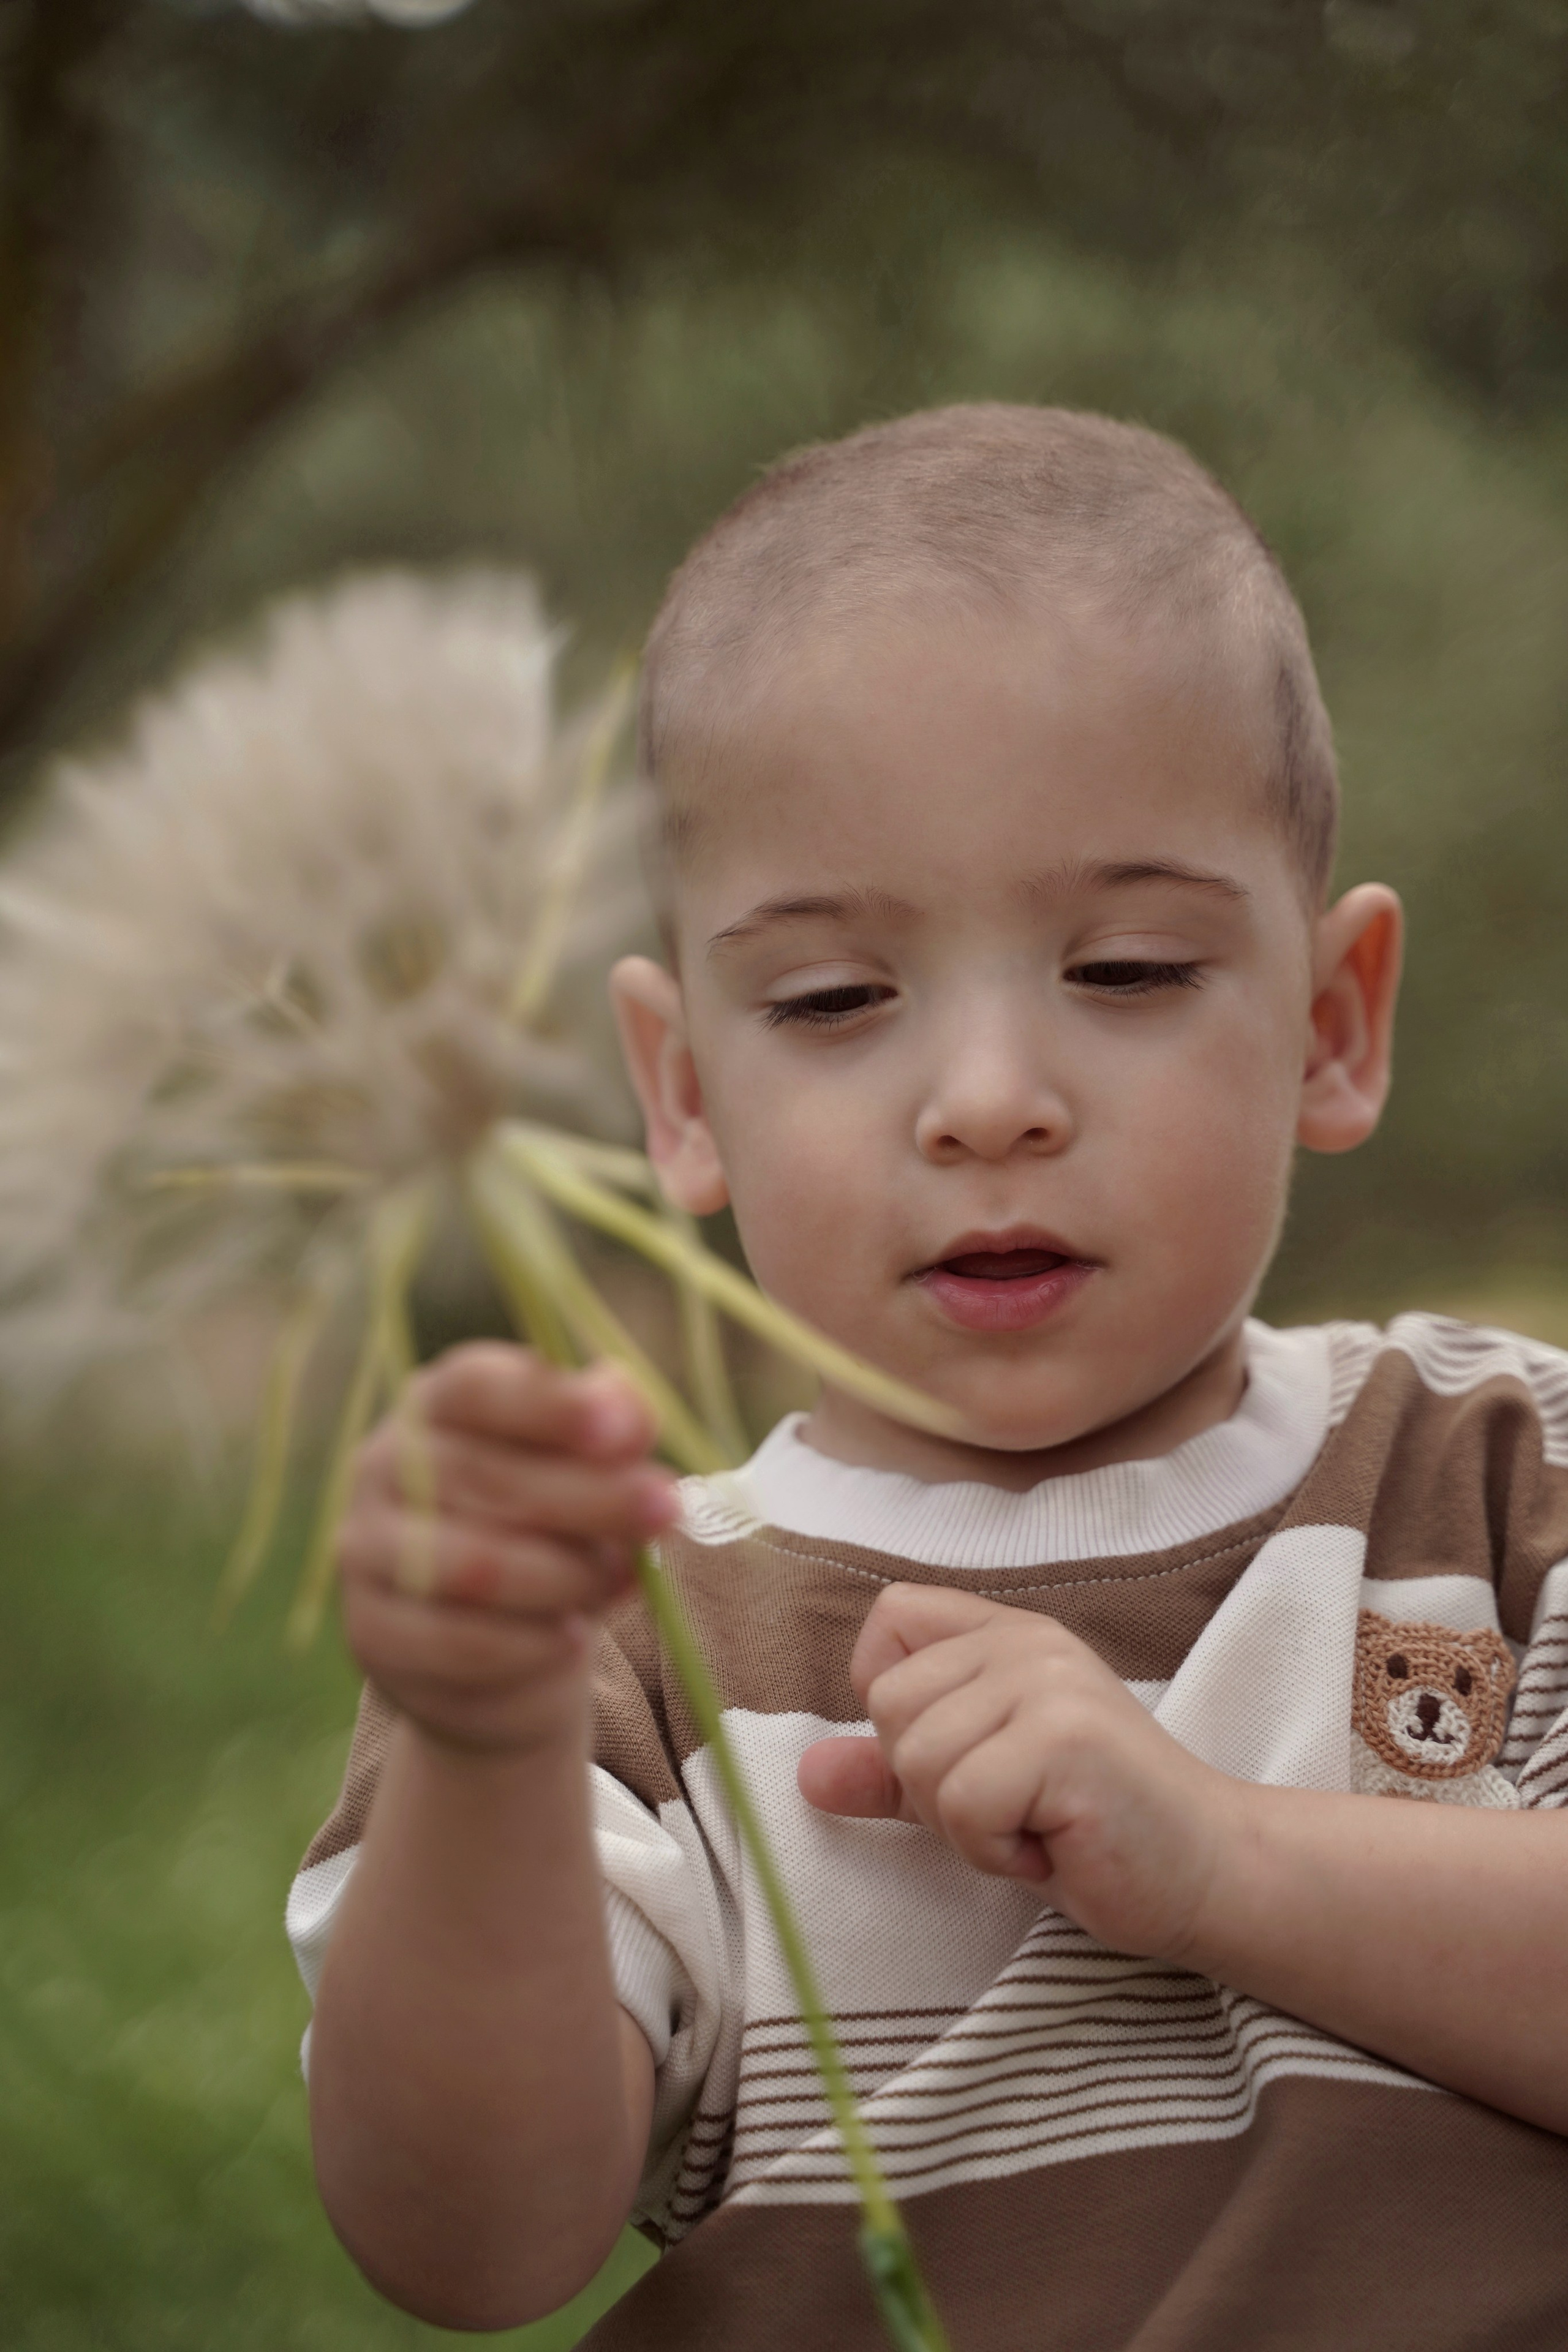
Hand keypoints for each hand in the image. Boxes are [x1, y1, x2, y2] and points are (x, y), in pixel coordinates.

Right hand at [337, 1344, 677, 1756]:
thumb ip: (613, 1428)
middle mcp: (383, 1465)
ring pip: (471, 1565)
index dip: (548, 1404)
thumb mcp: (588, 1467)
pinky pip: (456, 1641)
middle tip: (665, 1508)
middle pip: (484, 1476)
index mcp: (435, 1403)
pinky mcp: (371, 1632)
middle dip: (589, 1496)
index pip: (474, 1386)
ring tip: (620, 1580)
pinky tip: (573, 1637)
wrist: (499, 1645)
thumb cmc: (551, 1525)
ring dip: (564, 1576)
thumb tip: (633, 1413)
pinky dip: (529, 1642)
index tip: (622, 1429)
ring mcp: (365, 1550)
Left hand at [797, 1584, 1239, 1960]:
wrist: (1206, 1870)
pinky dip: (996, 1850)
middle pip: (889, 1706)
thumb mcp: (976, 1790)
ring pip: (917, 1760)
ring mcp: (1049, 1683)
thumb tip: (806, 1776)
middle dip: (931, 1786)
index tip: (959, 1753)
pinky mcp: (1065, 1738)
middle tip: (1014, 1807)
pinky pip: (961, 1803)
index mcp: (1005, 1635)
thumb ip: (892, 1774)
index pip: (890, 1620)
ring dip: (967, 1827)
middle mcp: (1026, 1642)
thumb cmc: (1089, 1829)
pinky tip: (1054, 1847)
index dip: (890, 1695)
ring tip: (1037, 1826)